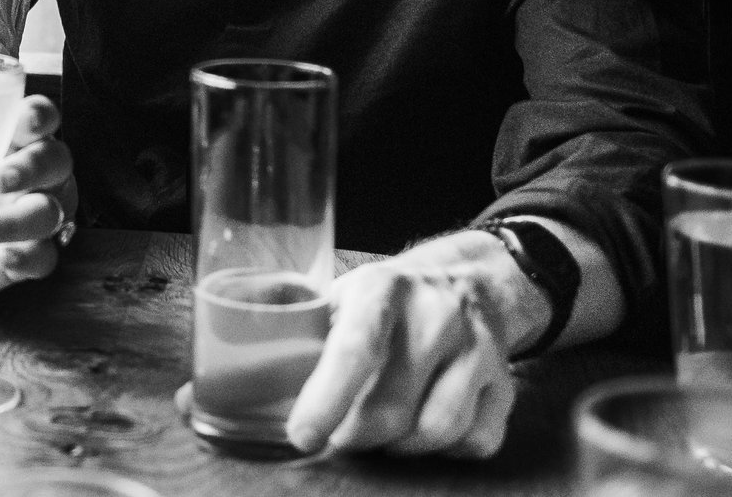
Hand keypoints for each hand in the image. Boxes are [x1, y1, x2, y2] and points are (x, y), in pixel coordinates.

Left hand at [0, 94, 76, 296]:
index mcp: (7, 137)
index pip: (40, 116)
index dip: (41, 116)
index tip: (27, 122)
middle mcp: (30, 173)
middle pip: (57, 161)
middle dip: (33, 167)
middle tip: (0, 178)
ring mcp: (32, 215)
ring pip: (50, 212)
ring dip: (12, 221)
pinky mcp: (28, 256)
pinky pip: (44, 258)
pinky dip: (26, 258)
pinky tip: (1, 257)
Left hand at [282, 233, 534, 459]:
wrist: (469, 280)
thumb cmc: (387, 302)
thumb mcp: (341, 299)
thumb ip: (298, 341)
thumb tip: (226, 394)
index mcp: (382, 288)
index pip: (356, 349)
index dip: (326, 400)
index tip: (302, 436)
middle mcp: (437, 314)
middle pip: (392, 408)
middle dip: (355, 436)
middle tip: (339, 435)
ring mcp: (478, 348)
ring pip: (436, 431)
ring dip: (399, 447)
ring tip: (380, 433)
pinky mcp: (505, 383)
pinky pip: (474, 442)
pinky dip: (444, 450)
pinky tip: (424, 426)